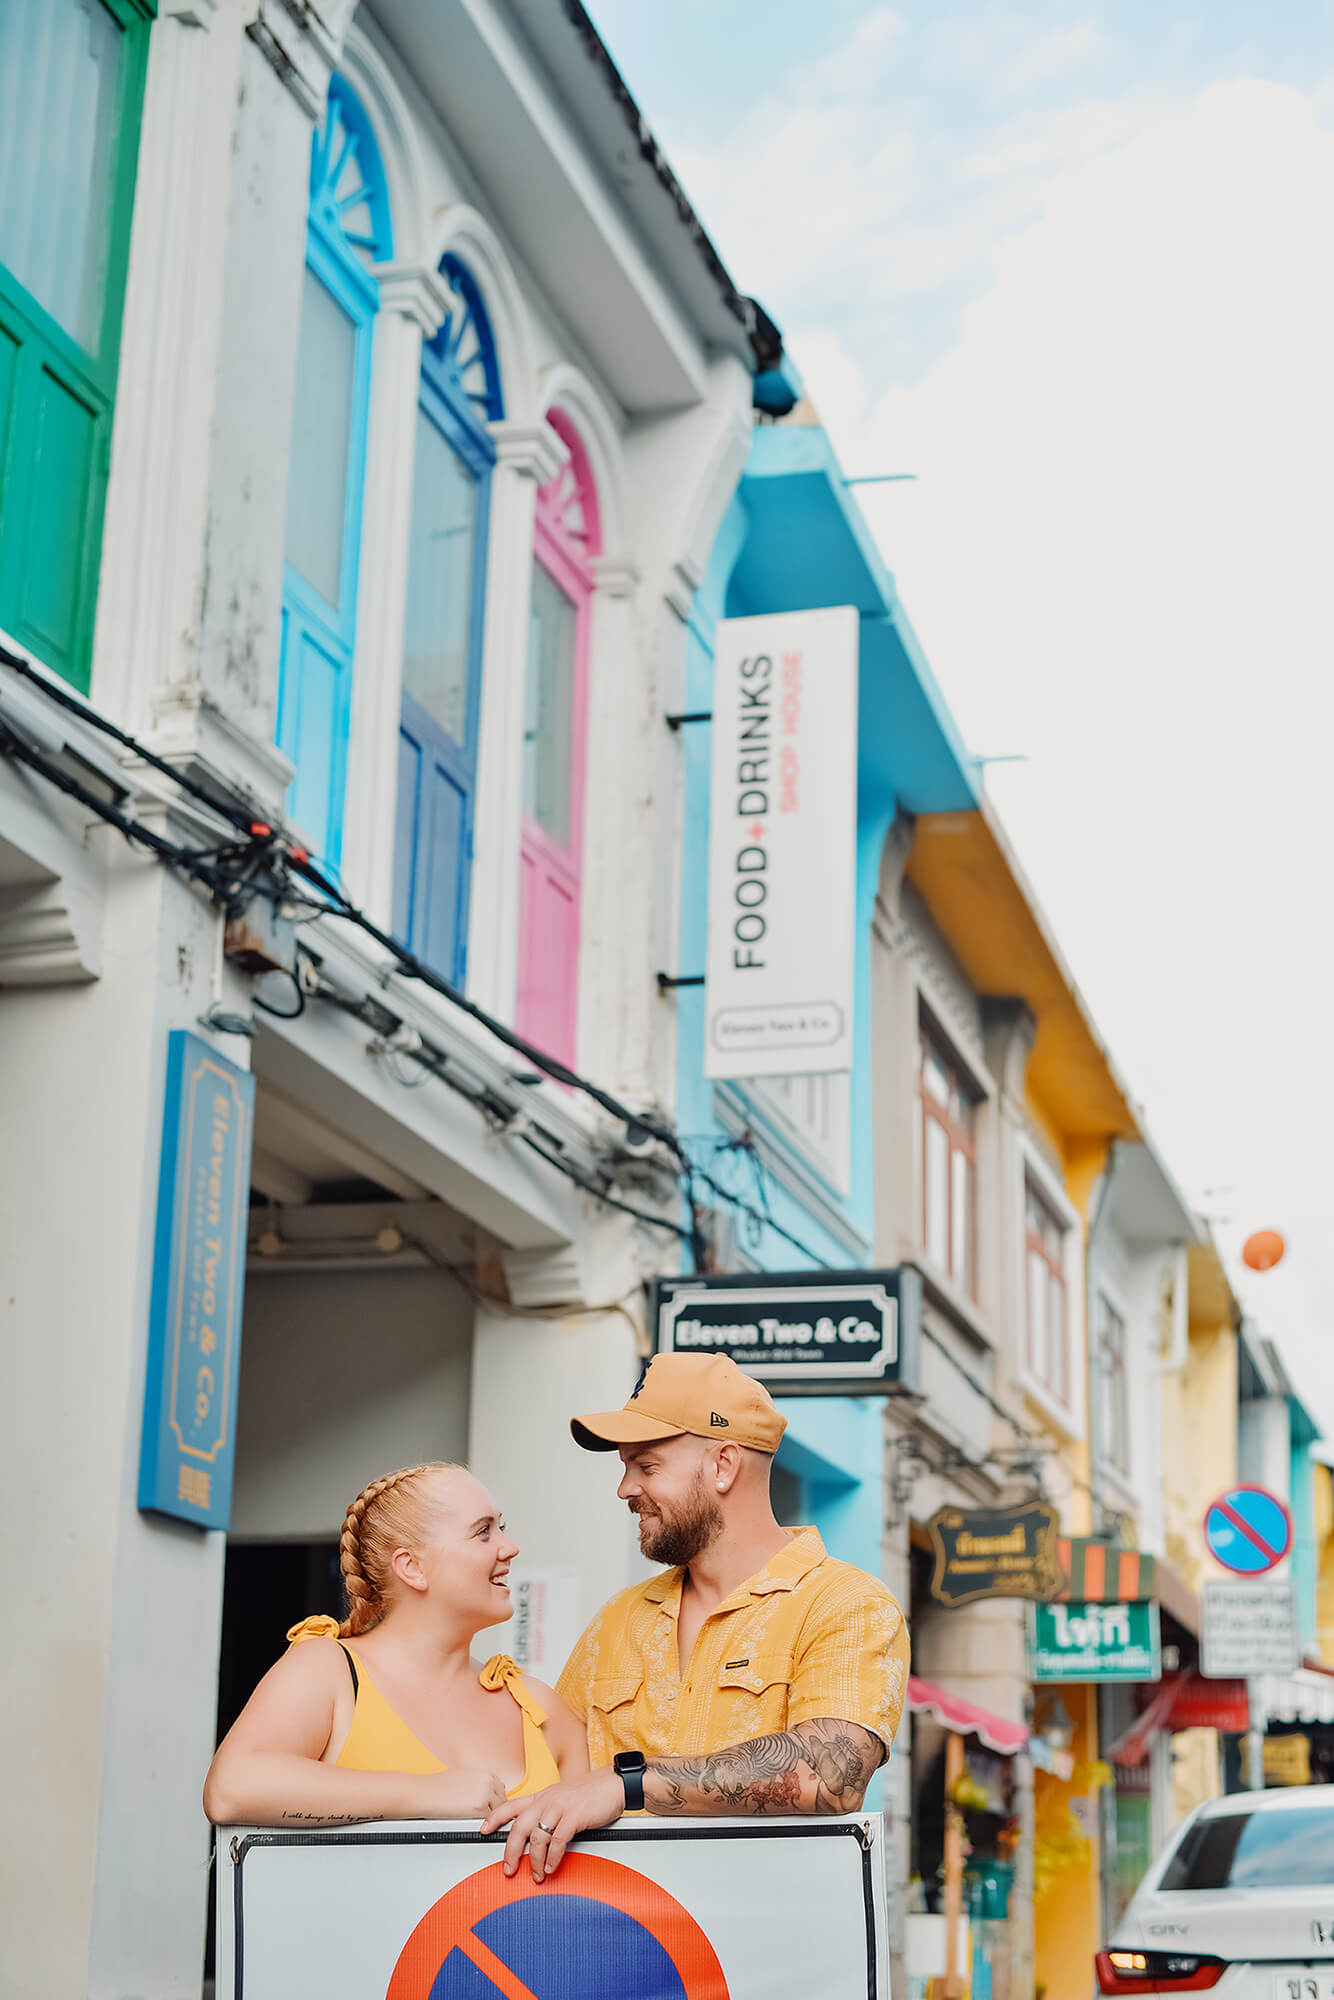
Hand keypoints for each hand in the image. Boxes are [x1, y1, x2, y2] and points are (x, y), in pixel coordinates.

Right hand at [407, 1767, 507, 1820]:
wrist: (425, 1792)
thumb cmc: (438, 1786)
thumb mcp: (463, 1776)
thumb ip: (478, 1783)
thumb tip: (485, 1792)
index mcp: (485, 1773)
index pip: (500, 1789)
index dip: (495, 1800)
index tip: (490, 1807)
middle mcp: (488, 1781)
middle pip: (502, 1801)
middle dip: (494, 1809)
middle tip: (484, 1818)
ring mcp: (486, 1794)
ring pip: (497, 1811)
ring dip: (490, 1817)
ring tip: (477, 1822)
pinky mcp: (479, 1808)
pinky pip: (488, 1820)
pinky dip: (483, 1824)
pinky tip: (472, 1824)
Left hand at [480, 1764, 625, 1880]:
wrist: (614, 1783)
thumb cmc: (591, 1793)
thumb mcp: (563, 1797)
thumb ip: (548, 1810)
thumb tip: (538, 1833)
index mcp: (542, 1796)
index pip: (511, 1805)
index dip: (495, 1818)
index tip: (482, 1830)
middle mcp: (547, 1800)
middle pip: (519, 1826)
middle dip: (511, 1850)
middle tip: (509, 1869)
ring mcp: (560, 1807)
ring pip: (537, 1836)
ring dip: (535, 1861)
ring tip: (537, 1875)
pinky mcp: (575, 1816)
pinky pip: (558, 1840)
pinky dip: (553, 1858)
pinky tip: (553, 1867)